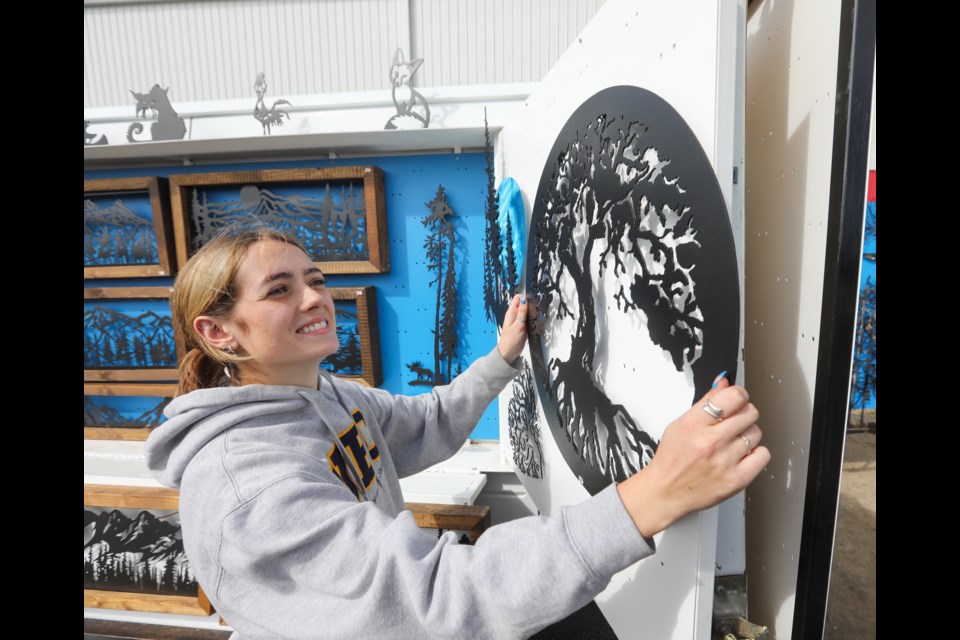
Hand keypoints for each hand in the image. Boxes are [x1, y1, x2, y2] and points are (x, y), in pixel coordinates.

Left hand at [497, 294, 533, 362]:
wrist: (509, 353)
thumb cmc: (512, 340)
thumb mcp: (518, 324)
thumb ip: (522, 311)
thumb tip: (524, 298)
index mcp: (511, 312)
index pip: (518, 298)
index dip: (526, 297)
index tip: (533, 301)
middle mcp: (514, 314)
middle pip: (523, 303)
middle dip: (530, 304)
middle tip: (537, 309)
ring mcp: (519, 320)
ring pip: (527, 311)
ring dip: (532, 311)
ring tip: (537, 315)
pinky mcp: (523, 325)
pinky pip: (528, 318)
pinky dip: (532, 318)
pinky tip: (536, 321)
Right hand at [617, 376, 769, 538]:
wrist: (666, 492)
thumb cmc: (671, 459)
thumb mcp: (680, 424)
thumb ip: (705, 402)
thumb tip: (724, 382)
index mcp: (694, 423)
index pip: (733, 396)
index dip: (739, 395)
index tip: (736, 400)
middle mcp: (710, 441)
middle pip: (749, 412)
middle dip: (743, 414)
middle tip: (734, 423)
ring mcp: (725, 461)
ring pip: (756, 433)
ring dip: (747, 435)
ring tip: (733, 442)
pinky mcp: (736, 479)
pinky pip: (763, 455)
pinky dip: (756, 453)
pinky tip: (741, 455)